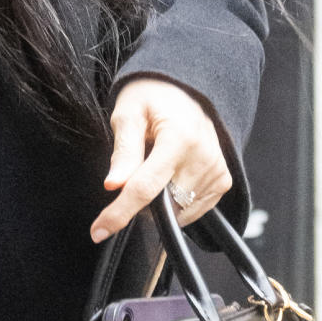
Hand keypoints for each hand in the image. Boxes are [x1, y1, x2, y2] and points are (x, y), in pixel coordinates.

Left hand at [90, 77, 230, 241]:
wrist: (186, 89)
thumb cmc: (153, 97)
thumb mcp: (128, 114)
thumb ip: (123, 152)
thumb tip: (114, 185)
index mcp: (179, 138)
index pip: (145, 188)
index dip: (119, 213)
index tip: (97, 231)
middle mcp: (204, 157)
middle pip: (162, 203)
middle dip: (138, 200)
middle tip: (135, 167)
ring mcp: (217, 172)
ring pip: (177, 211)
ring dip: (159, 200)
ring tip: (157, 163)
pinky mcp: (223, 182)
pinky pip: (192, 209)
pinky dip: (175, 201)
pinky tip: (172, 174)